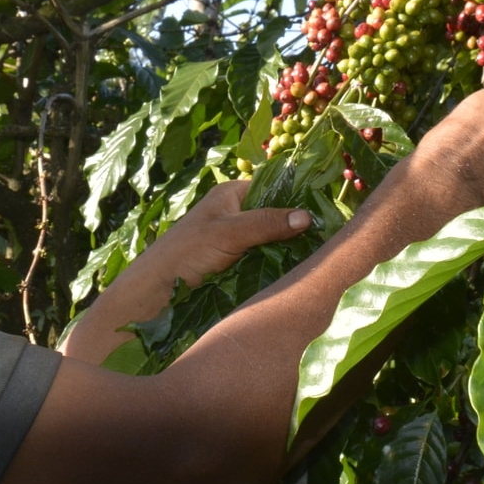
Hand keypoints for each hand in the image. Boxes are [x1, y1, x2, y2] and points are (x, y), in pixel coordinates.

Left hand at [58, 181, 308, 363]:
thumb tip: (308, 216)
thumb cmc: (184, 255)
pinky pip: (267, 263)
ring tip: (324, 258)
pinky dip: (281, 267)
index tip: (329, 210)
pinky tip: (302, 274)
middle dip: (299, 227)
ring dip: (292, 251)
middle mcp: (236, 215)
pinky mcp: (238, 268)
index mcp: (231, 195)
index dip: (299, 196)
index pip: (273, 186)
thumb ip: (266, 223)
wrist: (152, 296)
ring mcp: (237, 242)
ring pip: (275, 242)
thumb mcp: (227, 233)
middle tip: (331, 240)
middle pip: (278, 216)